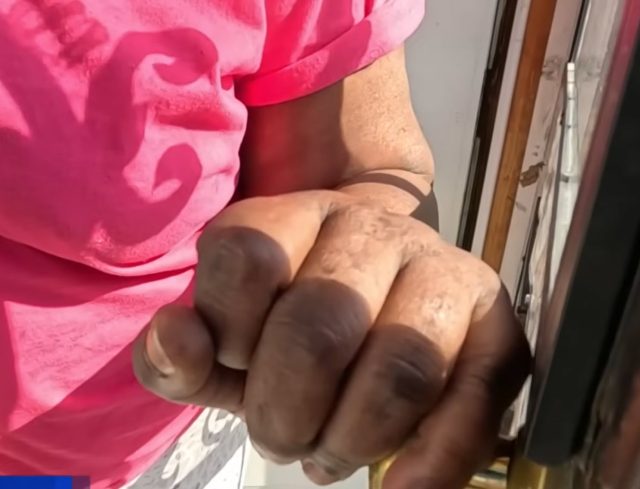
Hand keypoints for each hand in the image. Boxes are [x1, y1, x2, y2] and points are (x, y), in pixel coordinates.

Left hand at [133, 190, 529, 488]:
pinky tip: (402, 484)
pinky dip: (438, 457)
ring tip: (334, 451)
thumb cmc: (289, 324)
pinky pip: (479, 393)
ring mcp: (439, 264)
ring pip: (401, 366)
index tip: (236, 366)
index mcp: (294, 217)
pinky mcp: (494, 316)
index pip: (247, 260)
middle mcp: (371, 228)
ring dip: (354, 439)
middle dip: (285, 414)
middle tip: (285, 437)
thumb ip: (180, 354)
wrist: (381, 289)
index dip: (228, 336)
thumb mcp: (224, 342)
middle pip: (319, 330)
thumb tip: (175, 338)